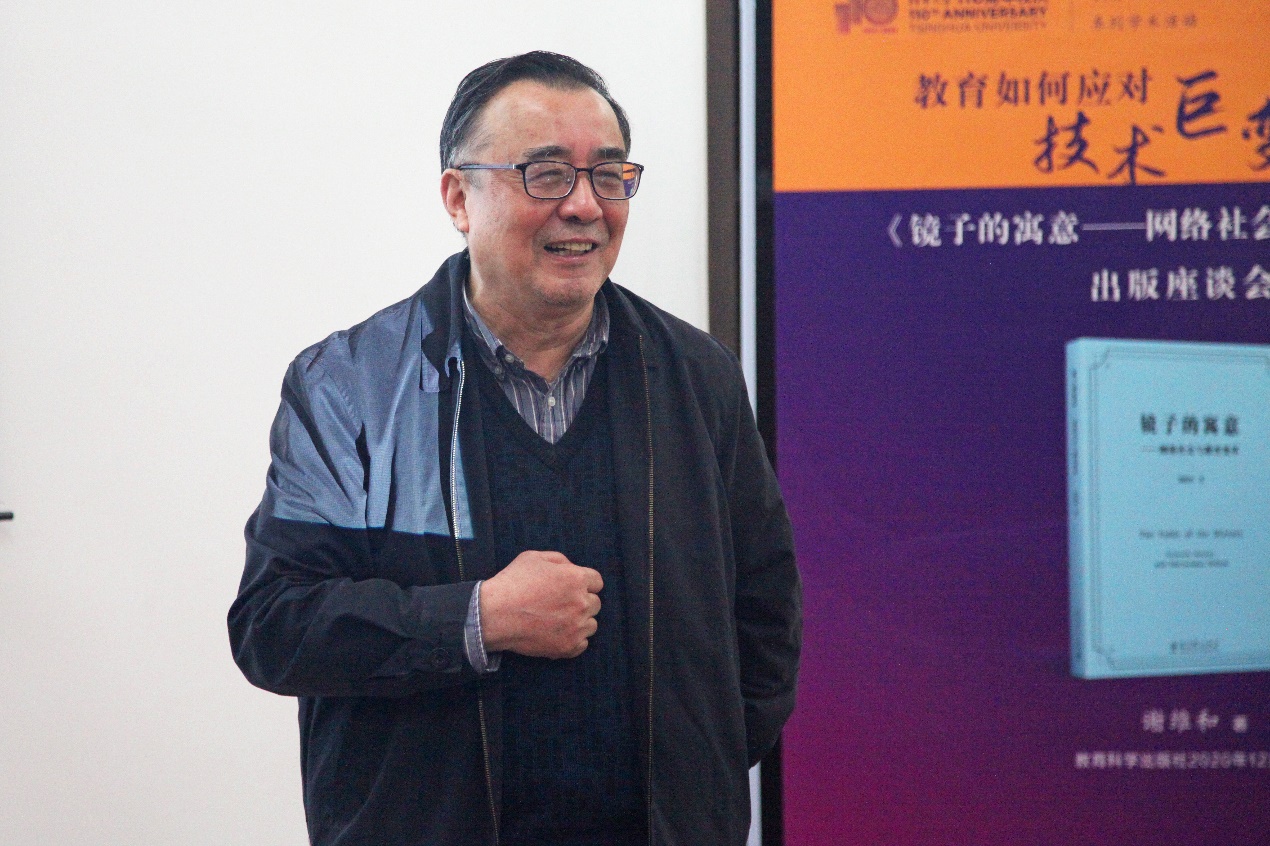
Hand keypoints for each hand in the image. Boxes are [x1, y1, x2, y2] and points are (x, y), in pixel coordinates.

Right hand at [479, 550, 602, 658]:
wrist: (494, 614)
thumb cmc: (512, 583)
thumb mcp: (534, 557)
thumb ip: (560, 561)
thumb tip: (571, 569)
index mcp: (576, 579)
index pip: (597, 581)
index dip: (583, 583)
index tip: (570, 587)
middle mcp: (581, 603)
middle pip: (595, 603)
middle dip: (582, 601)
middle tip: (561, 604)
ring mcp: (575, 627)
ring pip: (591, 624)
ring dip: (580, 621)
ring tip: (560, 620)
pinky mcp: (567, 646)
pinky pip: (583, 644)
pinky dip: (574, 640)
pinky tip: (559, 633)